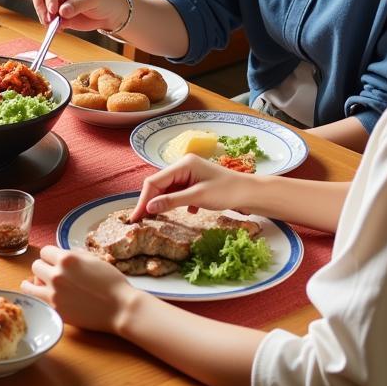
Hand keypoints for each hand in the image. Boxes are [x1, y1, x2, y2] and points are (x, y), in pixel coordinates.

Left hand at [22, 245, 140, 334]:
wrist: (120, 308)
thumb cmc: (111, 282)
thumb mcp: (93, 259)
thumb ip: (73, 254)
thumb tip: (61, 254)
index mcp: (67, 259)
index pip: (45, 251)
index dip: (51, 256)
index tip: (56, 261)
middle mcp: (57, 275)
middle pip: (36, 265)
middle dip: (44, 268)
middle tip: (54, 274)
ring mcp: (54, 294)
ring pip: (29, 283)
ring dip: (36, 282)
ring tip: (44, 285)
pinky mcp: (55, 310)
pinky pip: (35, 300)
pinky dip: (36, 297)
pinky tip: (41, 295)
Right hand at [28, 0, 127, 32]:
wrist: (109, 13)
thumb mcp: (93, 0)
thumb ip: (77, 5)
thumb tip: (62, 12)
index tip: (53, 10)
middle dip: (40, 6)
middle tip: (49, 20)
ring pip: (38, 6)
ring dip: (45, 17)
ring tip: (58, 25)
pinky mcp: (55, 12)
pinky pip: (45, 18)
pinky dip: (49, 25)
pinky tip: (61, 28)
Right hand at [129, 155, 253, 221]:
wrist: (251, 193)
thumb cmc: (227, 192)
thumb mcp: (198, 197)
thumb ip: (172, 201)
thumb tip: (149, 208)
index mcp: (183, 164)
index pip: (155, 181)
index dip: (143, 199)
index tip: (136, 217)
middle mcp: (184, 166)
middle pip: (160, 184)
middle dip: (151, 202)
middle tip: (142, 221)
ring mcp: (190, 174)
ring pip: (169, 189)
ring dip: (164, 203)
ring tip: (157, 219)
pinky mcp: (196, 183)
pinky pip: (180, 193)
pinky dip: (177, 203)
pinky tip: (187, 213)